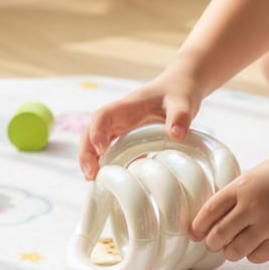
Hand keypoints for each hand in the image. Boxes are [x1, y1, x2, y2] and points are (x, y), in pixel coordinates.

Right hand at [78, 71, 201, 179]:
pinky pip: (111, 152)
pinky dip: (107, 165)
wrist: (182, 87)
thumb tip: (176, 135)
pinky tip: (108, 182)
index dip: (97, 132)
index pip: (102, 117)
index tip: (101, 150)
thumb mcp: (182, 102)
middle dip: (86, 153)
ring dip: (92, 161)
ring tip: (93, 181)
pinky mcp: (128, 139)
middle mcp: (118, 118)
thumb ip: (180, 115)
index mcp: (126, 107)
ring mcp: (121, 129)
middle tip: (90, 174)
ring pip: (96, 144)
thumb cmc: (179, 91)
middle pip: (90, 132)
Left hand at [190, 150, 268, 262]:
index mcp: (241, 187)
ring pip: (235, 251)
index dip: (198, 227)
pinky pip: (257, 257)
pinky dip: (251, 255)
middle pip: (218, 236)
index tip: (194, 234)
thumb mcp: (254, 175)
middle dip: (211, 243)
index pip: (209, 212)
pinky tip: (254, 247)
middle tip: (213, 243)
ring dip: (230, 252)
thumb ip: (235, 194)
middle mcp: (252, 206)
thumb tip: (211, 218)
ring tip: (233, 247)